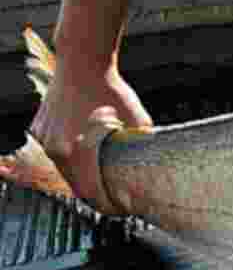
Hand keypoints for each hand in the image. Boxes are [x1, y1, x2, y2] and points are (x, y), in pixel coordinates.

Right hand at [27, 56, 152, 210]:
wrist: (82, 60)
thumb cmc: (112, 90)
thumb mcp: (138, 123)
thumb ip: (141, 150)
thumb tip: (156, 173)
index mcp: (76, 152)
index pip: (92, 195)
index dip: (111, 206)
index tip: (127, 208)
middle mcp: (56, 149)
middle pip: (78, 188)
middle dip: (99, 197)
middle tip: (121, 201)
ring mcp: (44, 140)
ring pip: (67, 172)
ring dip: (85, 179)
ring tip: (108, 182)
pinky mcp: (39, 130)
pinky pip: (57, 154)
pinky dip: (73, 159)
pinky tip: (90, 157)